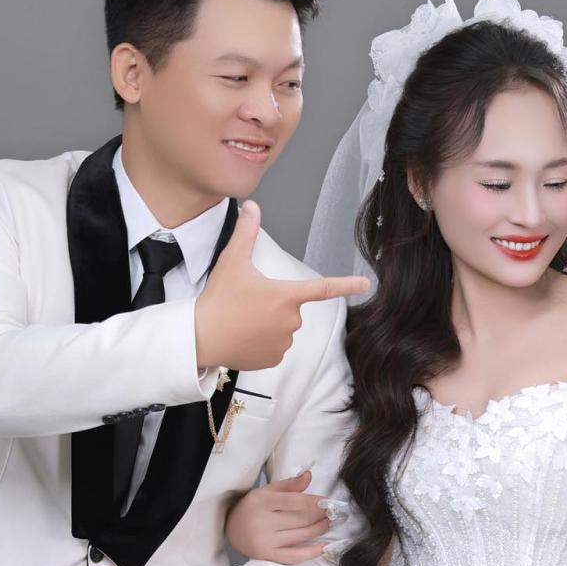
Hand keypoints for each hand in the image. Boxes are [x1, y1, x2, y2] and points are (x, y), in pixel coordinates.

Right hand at [194, 201, 369, 370]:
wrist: (201, 337)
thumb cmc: (218, 300)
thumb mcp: (232, 261)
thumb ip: (246, 232)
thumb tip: (252, 206)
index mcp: (286, 296)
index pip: (323, 289)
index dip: (347, 285)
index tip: (365, 284)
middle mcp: (290, 321)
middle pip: (291, 308)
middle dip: (274, 304)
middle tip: (246, 304)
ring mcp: (283, 342)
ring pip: (283, 328)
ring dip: (268, 324)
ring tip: (242, 321)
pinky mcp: (274, 359)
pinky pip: (275, 347)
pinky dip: (262, 342)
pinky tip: (244, 337)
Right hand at [225, 469, 331, 562]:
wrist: (231, 529)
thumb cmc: (251, 507)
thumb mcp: (266, 491)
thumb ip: (289, 484)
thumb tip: (309, 475)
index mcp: (262, 502)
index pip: (294, 501)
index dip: (314, 502)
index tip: (327, 501)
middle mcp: (263, 522)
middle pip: (300, 519)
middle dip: (320, 515)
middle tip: (333, 513)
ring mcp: (265, 541)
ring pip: (300, 536)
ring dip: (320, 529)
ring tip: (329, 523)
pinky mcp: (268, 556)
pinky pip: (294, 556)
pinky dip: (311, 552)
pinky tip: (325, 547)